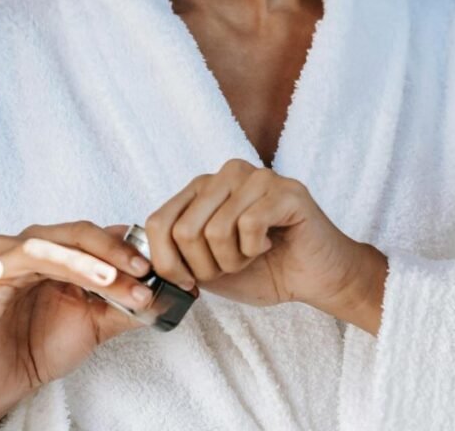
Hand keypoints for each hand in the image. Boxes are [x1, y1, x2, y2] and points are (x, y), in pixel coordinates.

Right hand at [0, 222, 154, 430]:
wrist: (8, 382)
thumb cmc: (47, 343)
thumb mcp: (97, 324)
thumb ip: (127, 304)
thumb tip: (169, 293)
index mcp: (56, 252)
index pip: (93, 236)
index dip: (124, 247)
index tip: (154, 267)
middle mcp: (26, 251)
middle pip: (69, 237)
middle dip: (108, 253)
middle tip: (139, 272)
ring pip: (34, 251)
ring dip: (74, 263)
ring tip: (104, 279)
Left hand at [145, 159, 388, 331]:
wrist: (316, 279)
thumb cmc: (264, 271)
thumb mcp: (206, 266)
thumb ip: (176, 256)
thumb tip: (138, 262)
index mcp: (202, 188)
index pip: (158, 222)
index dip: (168, 263)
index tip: (190, 281)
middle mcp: (227, 173)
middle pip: (185, 231)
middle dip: (206, 267)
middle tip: (232, 267)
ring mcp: (258, 177)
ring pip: (216, 230)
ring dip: (233, 260)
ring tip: (253, 255)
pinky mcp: (286, 191)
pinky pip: (249, 226)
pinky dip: (256, 249)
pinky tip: (270, 245)